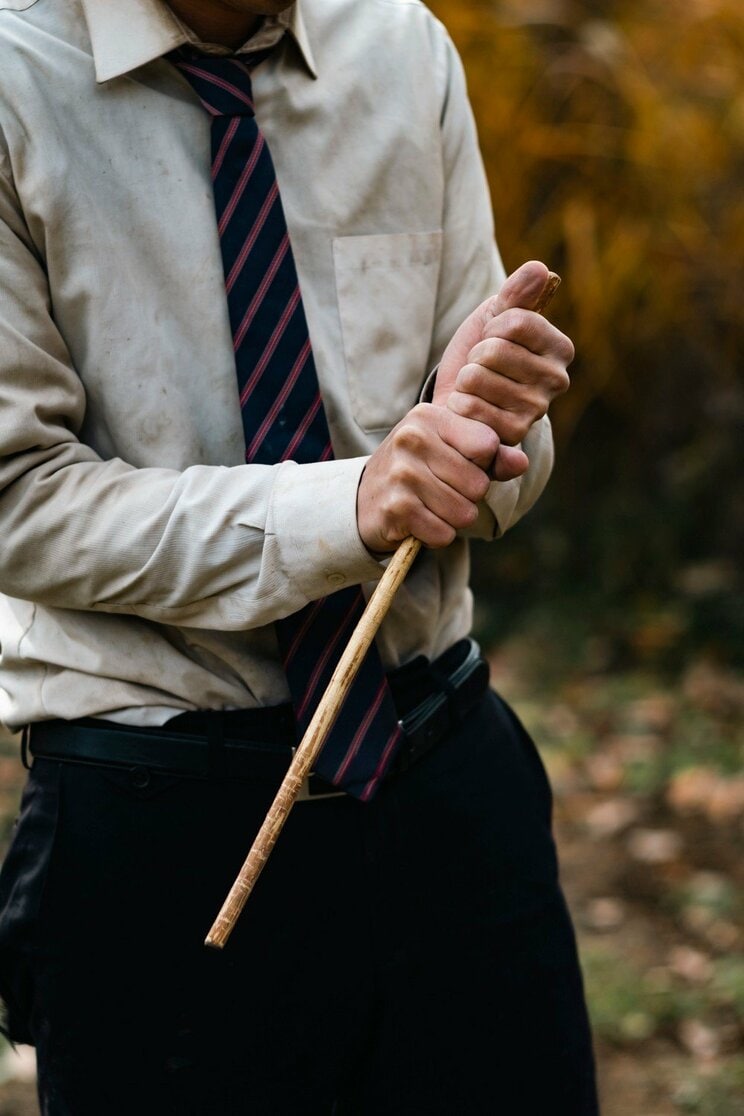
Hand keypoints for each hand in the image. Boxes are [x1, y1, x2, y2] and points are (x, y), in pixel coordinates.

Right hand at [357, 403, 498, 552]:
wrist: (363, 500)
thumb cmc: (416, 471)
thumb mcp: (450, 451)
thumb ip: (491, 455)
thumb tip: (521, 463)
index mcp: (429, 416)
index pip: (487, 445)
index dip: (483, 464)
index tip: (459, 464)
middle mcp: (412, 438)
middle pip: (478, 484)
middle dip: (467, 497)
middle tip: (440, 490)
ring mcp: (402, 473)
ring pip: (464, 512)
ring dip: (452, 519)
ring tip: (429, 506)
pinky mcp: (396, 508)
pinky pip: (444, 533)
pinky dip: (436, 535)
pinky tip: (418, 522)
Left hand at [433, 261, 572, 480]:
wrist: (461, 397)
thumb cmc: (481, 354)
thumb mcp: (493, 317)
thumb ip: (514, 294)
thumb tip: (538, 268)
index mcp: (560, 348)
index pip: (515, 321)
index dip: (491, 327)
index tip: (493, 338)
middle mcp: (557, 381)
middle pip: (494, 350)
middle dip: (476, 355)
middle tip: (482, 368)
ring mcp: (536, 410)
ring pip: (478, 377)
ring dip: (466, 380)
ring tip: (476, 389)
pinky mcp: (512, 435)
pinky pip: (471, 406)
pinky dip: (460, 404)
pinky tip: (470, 410)